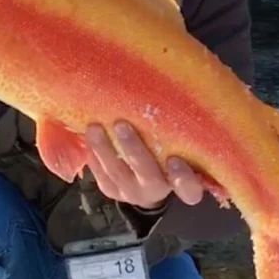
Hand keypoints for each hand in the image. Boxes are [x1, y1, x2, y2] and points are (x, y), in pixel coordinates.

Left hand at [84, 121, 203, 209]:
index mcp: (183, 184)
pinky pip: (100, 174)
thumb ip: (184, 131)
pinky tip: (88, 135)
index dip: (184, 179)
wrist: (147, 181)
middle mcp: (158, 191)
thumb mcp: (184, 145)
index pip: (190, 191)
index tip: (175, 160)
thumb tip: (184, 85)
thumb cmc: (172, 150)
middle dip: (134, 150)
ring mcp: (132, 192)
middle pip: (148, 175)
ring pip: (117, 173)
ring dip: (105, 149)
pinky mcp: (111, 190)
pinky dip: (93, 154)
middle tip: (122, 125)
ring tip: (95, 127)